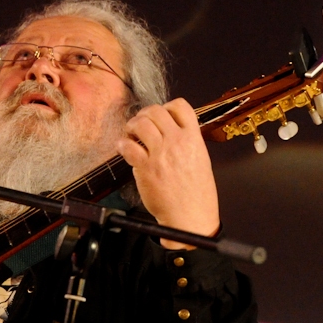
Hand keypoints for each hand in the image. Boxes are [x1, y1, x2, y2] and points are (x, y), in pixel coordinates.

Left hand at [116, 98, 219, 249]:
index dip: (166, 107)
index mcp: (193, 139)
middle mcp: (177, 142)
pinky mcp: (145, 168)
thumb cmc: (196, 194)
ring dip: (131, 126)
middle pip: (155, 111)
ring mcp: (160, 154)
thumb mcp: (201, 160)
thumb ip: (187, 143)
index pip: (180, 106)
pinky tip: (123, 149)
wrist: (189, 217)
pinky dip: (122, 144)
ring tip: (130, 134)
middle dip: (144, 114)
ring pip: (140, 124)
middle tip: (140, 124)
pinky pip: (128, 146)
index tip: (160, 116)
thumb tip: (172, 132)